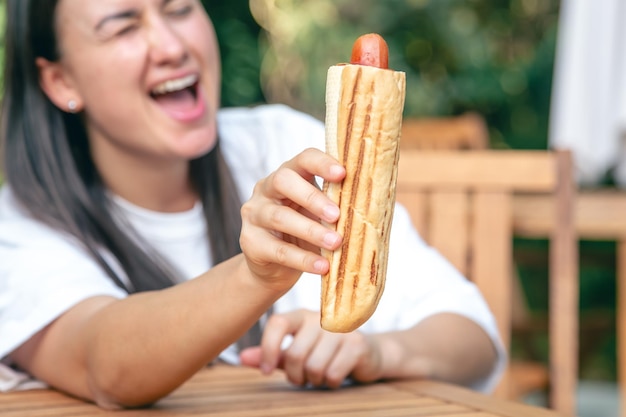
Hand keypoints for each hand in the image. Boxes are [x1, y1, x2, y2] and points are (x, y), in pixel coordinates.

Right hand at [239, 148, 344, 290]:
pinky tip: (323, 266)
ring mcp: (255, 215)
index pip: (302, 159)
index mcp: (288, 175)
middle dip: (312, 197)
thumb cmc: (303, 234)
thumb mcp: (318, 216)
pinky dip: (303, 259)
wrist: (273, 269)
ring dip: (311, 231)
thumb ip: (335, 207)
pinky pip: (278, 250)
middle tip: (337, 215)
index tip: (343, 174)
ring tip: (336, 244)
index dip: (322, 163)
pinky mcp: (250, 242)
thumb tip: (372, 208)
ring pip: (280, 217)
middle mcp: (266, 189)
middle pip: (283, 181)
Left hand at [239, 309, 382, 388]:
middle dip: (296, 376)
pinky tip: (336, 374)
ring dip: (315, 380)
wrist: (366, 354)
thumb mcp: (295, 354)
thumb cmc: (325, 353)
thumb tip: (241, 358)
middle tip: (303, 378)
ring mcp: (341, 329)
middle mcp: (321, 317)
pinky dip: (331, 382)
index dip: (267, 348)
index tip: (265, 370)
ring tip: (321, 374)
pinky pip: (333, 373)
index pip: (277, 322)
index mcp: (301, 315)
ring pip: (314, 367)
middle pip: (295, 354)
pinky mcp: (357, 343)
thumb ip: (270, 355)